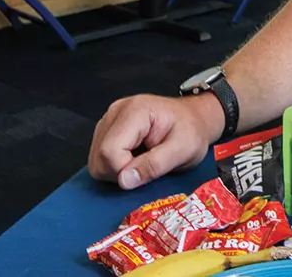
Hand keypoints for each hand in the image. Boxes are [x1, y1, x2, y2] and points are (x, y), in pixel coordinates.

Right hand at [89, 94, 220, 188]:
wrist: (195, 119)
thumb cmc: (192, 130)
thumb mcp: (184, 149)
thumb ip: (156, 165)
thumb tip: (125, 180)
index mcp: (135, 111)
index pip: (110, 151)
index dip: (125, 171)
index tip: (146, 173)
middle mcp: (116, 112)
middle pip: (99, 157)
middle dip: (121, 172)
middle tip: (148, 167)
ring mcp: (109, 121)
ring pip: (96, 160)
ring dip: (118, 170)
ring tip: (144, 161)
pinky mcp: (107, 130)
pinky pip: (100, 158)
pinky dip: (117, 165)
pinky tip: (136, 158)